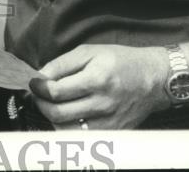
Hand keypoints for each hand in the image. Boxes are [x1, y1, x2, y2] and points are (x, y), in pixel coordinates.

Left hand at [27, 44, 169, 129]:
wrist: (155, 79)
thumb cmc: (122, 61)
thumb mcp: (91, 51)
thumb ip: (63, 63)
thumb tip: (41, 76)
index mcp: (97, 79)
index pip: (56, 92)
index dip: (38, 87)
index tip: (34, 82)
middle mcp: (103, 104)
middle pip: (57, 113)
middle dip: (40, 103)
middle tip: (38, 94)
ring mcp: (109, 122)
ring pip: (66, 128)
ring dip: (52, 116)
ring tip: (52, 103)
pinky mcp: (113, 132)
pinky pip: (81, 136)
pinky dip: (68, 127)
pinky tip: (67, 114)